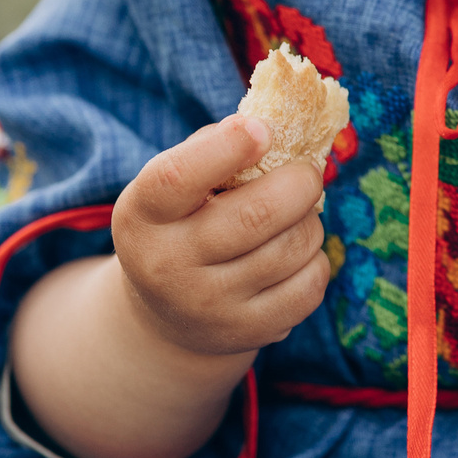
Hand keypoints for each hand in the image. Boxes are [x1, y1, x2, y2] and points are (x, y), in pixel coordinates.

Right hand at [112, 113, 332, 357]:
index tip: (264, 130)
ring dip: (309, 221)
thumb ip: (213, 149)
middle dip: (300, 183)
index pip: (178, 178)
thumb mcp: (174, 188)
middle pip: (257, 215)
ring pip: (292, 247)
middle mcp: (167, 266)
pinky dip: (315, 259)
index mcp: (143, 215)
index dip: (226, 147)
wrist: (168, 316)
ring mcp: (208, 306)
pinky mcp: (247, 333)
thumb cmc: (181, 225)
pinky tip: (295, 255)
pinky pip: (310, 285)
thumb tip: (274, 124)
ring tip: (294, 217)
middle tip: (307, 174)